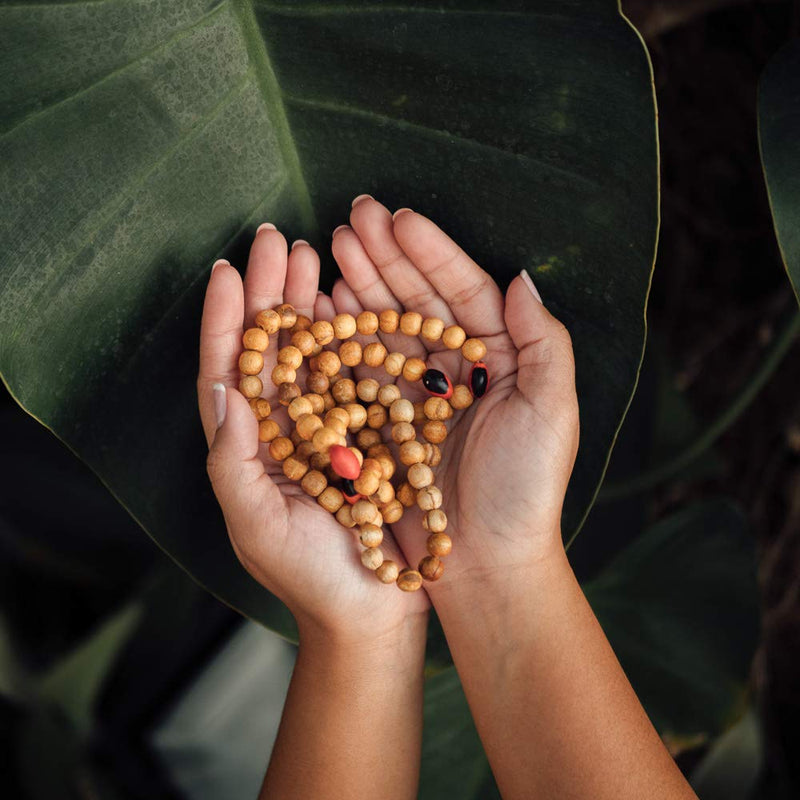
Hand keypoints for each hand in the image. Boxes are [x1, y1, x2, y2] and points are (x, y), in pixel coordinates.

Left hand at [197, 226, 428, 642]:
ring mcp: (328, 426)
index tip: (229, 270)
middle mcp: (285, 429)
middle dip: (269, 292)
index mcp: (248, 447)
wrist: (372, 613)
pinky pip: (358, 376)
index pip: (229, 372)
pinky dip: (354, 337)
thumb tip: (220, 389)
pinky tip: (355, 301)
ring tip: (314, 255)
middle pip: (271, 349)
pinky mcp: (370, 431)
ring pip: (313, 353)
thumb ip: (230, 462)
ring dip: (310, 302)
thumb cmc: (309, 579)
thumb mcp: (257, 525)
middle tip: (277, 239)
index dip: (227, 320)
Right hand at [328, 197, 579, 584]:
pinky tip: (322, 304)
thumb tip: (522, 277)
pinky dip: (342, 338)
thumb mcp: (553, 412)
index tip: (399, 218)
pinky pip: (361, 371)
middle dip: (386, 256)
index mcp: (499, 359)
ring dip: (360, 286)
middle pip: (418, 300)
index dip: (431, 252)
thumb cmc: (525, 490)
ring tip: (332, 246)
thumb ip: (544, 342)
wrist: (486, 564)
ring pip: (385, 328)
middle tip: (353, 215)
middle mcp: (456, 370)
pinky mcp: (384, 423)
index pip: (463, 291)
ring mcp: (416, 395)